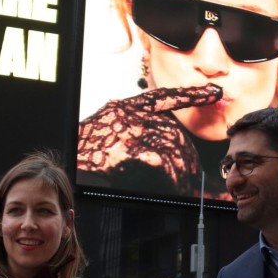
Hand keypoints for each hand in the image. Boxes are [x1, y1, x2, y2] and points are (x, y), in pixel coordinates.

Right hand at [78, 85, 222, 192]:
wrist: (64, 158)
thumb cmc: (84, 149)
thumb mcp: (107, 127)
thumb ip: (131, 127)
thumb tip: (159, 143)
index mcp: (126, 107)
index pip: (164, 96)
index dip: (190, 94)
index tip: (212, 93)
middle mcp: (129, 114)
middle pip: (172, 129)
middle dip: (187, 152)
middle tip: (194, 171)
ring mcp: (128, 129)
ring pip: (171, 144)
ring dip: (183, 167)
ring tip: (186, 182)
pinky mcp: (126, 149)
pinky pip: (161, 159)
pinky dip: (173, 174)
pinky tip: (176, 184)